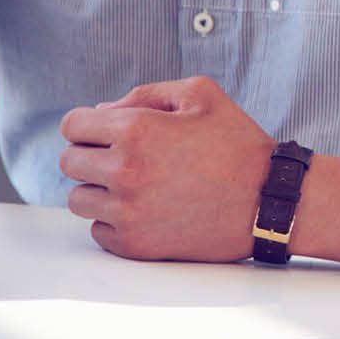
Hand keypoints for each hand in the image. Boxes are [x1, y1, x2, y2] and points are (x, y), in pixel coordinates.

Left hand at [59, 76, 274, 261]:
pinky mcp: (134, 244)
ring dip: (100, 189)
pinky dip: (115, 221)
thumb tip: (102, 111)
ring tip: (137, 185)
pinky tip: (147, 209)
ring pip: (79, 199)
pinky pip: (98, 231)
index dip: (87, 124)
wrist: (269, 199)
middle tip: (124, 157)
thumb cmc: (237, 143)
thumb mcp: (201, 95)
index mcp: (137, 130)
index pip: (73, 125)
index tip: (104, 131)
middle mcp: (125, 171)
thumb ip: (146, 93)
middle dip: (91, 154)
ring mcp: (128, 212)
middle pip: (70, 162)